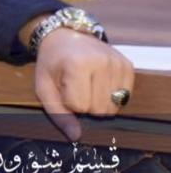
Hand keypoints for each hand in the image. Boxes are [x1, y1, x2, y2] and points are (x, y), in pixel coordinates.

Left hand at [29, 24, 134, 140]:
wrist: (64, 36)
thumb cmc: (52, 63)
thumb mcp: (44, 86)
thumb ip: (58, 113)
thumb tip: (75, 137)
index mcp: (77, 64)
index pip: (79, 106)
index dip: (68, 102)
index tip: (63, 87)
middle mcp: (102, 62)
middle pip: (99, 109)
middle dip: (84, 104)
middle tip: (75, 86)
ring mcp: (117, 63)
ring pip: (113, 106)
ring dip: (98, 101)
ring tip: (87, 84)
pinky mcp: (128, 65)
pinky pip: (124, 97)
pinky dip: (111, 95)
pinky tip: (99, 81)